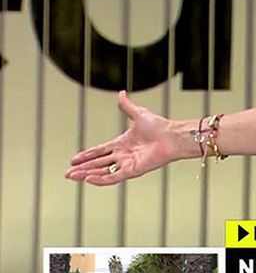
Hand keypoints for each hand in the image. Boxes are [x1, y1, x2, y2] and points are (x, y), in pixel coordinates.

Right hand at [66, 91, 184, 185]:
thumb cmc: (160, 126)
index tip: (73, 160)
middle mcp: (123, 155)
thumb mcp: (138, 114)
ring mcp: (127, 164)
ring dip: (87, 174)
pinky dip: (101, 179)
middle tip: (67, 173)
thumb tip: (121, 93)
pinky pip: (114, 177)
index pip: (99, 151)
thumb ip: (127, 106)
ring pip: (102, 171)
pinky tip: (88, 179)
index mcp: (122, 143)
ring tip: (72, 176)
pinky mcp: (133, 170)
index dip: (86, 155)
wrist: (172, 136)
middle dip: (82, 168)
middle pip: (98, 163)